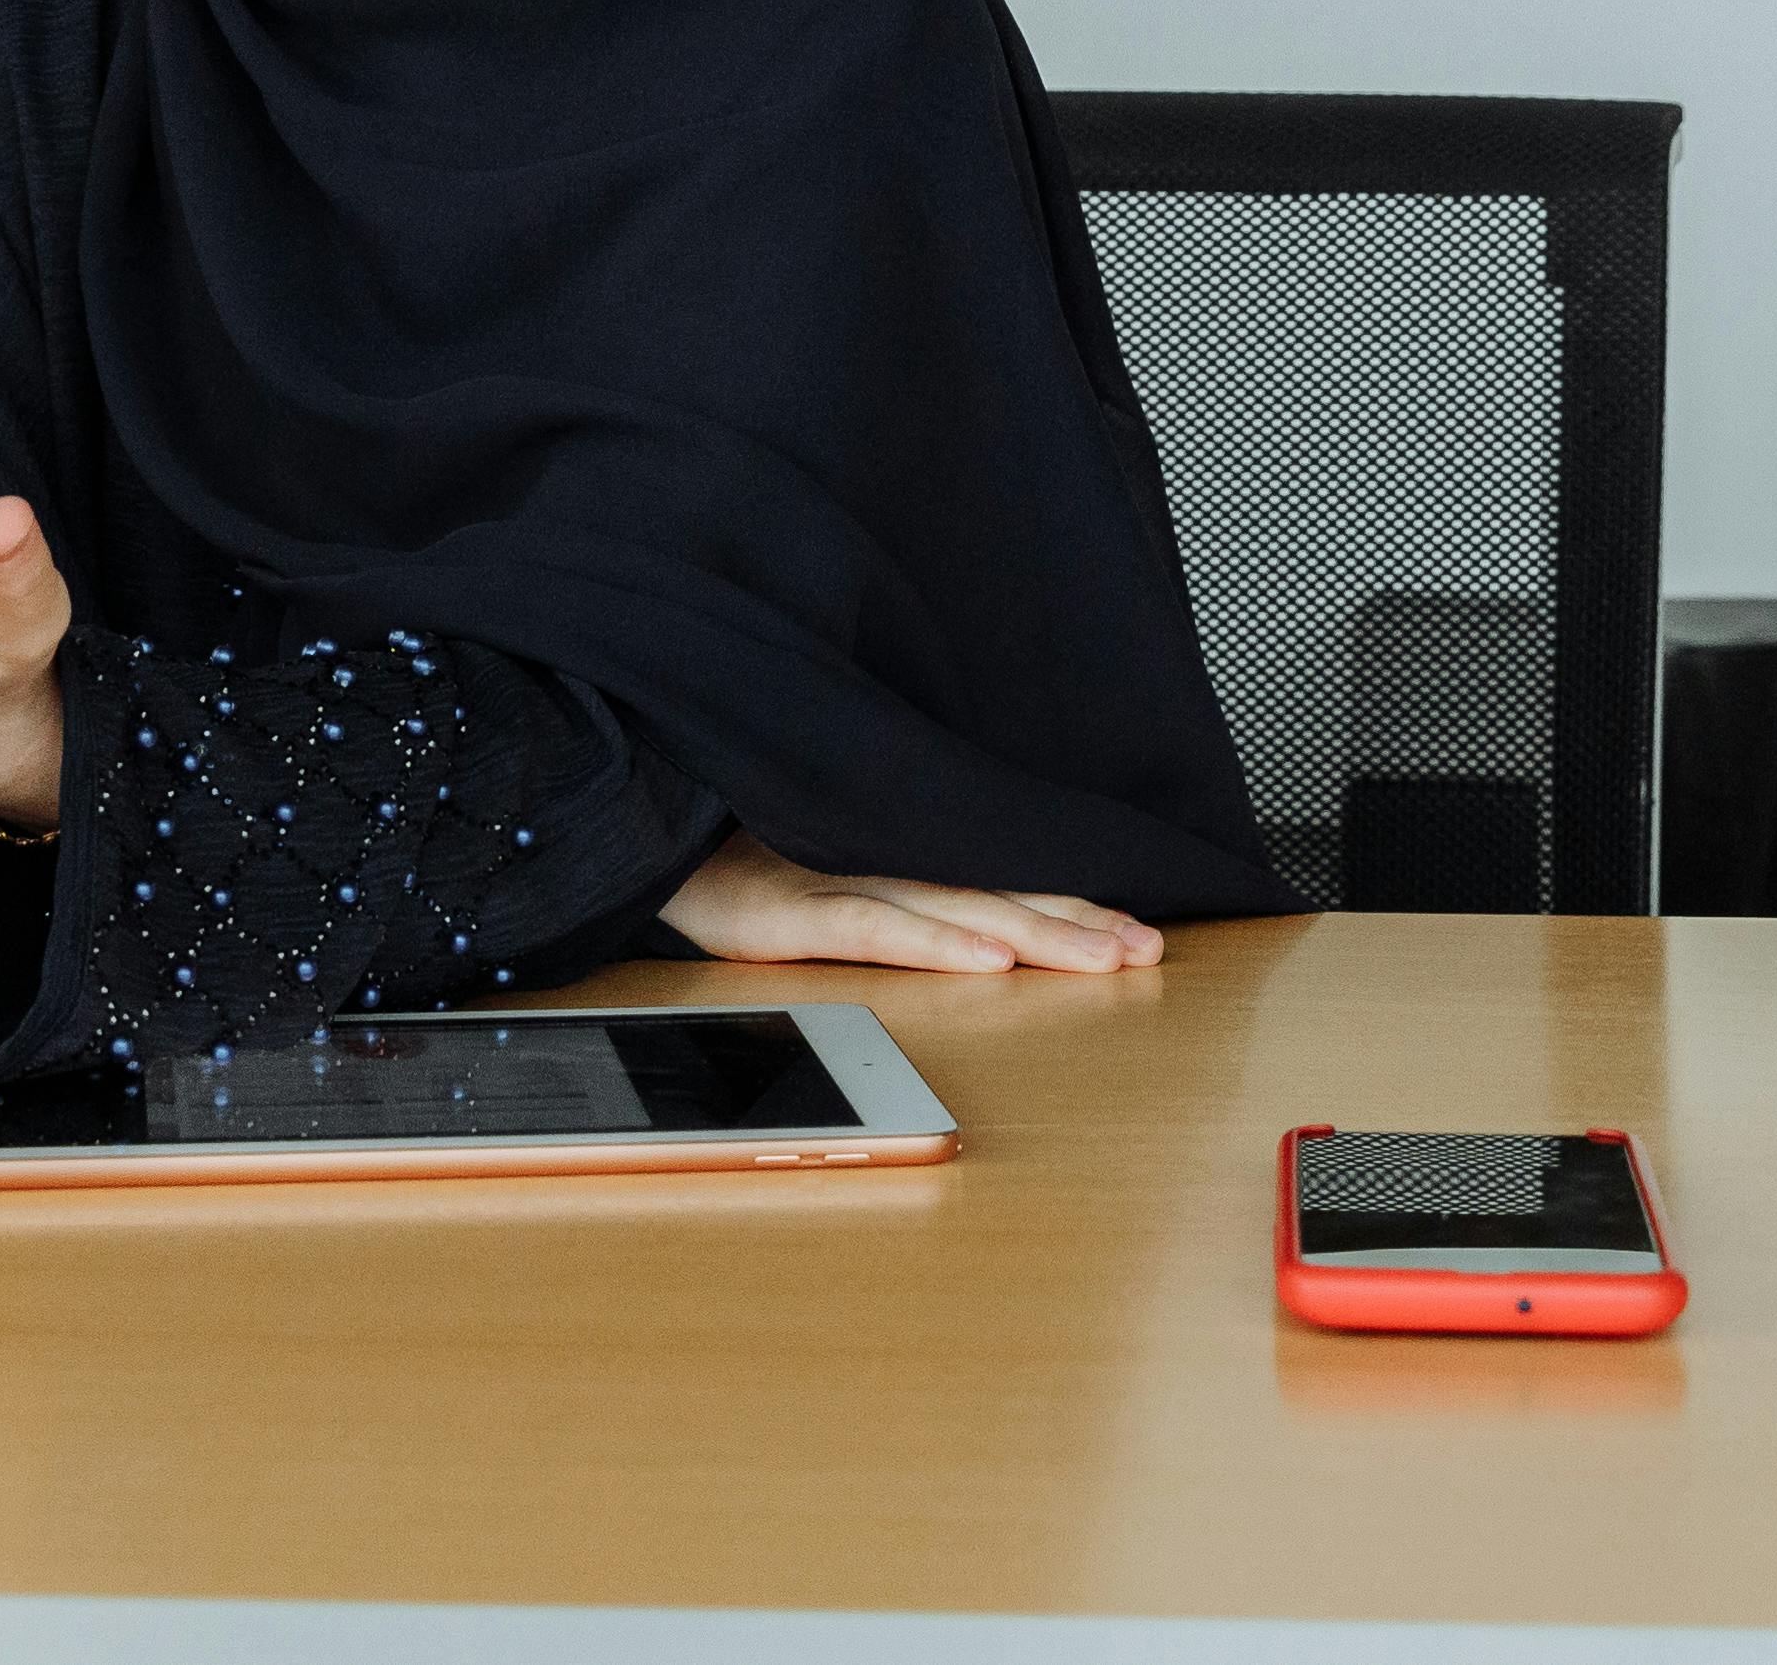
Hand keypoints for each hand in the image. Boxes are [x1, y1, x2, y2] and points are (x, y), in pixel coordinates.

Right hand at [655, 831, 1166, 974]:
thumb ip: (873, 886)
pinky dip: (934, 943)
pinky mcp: (784, 909)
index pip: (994, 883)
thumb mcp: (802, 866)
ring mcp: (831, 881)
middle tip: (1149, 950)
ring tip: (1105, 957)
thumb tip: (953, 916)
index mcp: (883, 855)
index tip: (1137, 932)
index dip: (1067, 905)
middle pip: (994, 895)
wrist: (626, 816)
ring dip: (1038, 935)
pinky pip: (872, 928)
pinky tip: (990, 960)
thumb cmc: (710, 844)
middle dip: (1078, 925)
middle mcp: (871, 861)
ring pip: (955, 909)